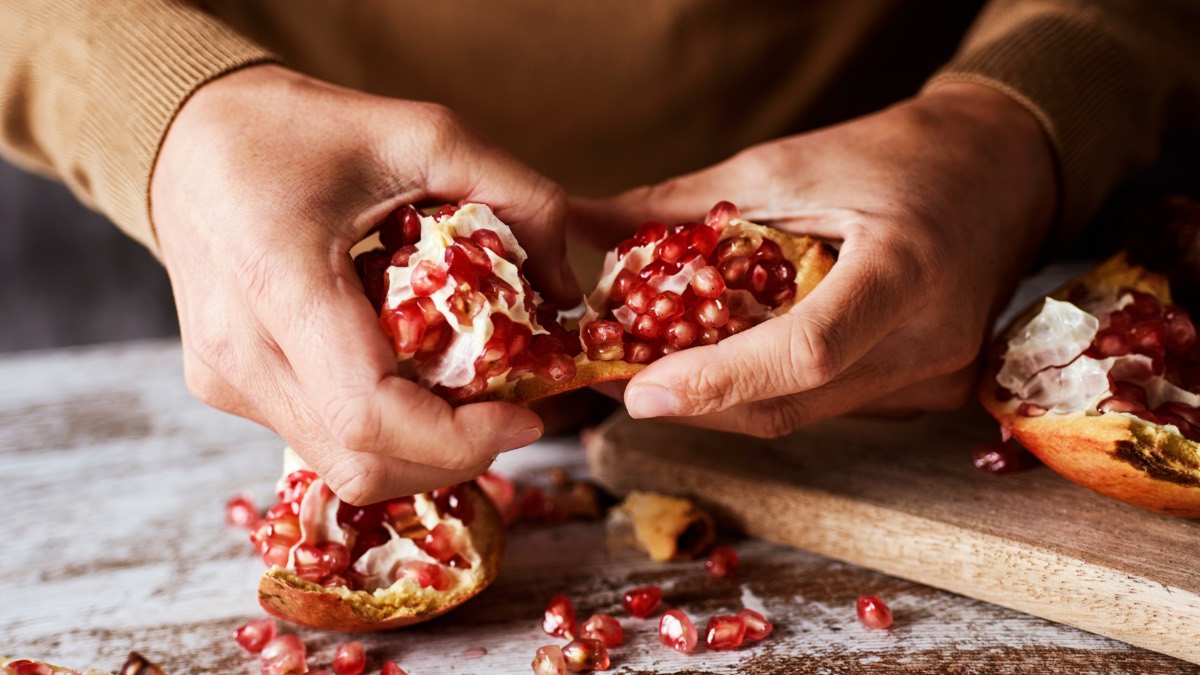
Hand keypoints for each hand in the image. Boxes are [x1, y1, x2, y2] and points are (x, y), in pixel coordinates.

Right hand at [152, 65, 575, 501]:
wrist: (189, 142)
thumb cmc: (296, 130)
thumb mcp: (421, 133)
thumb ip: (516, 196)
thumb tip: (568, 290)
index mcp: (278, 282)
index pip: (371, 414)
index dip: (460, 438)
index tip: (525, 415)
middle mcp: (240, 351)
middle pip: (362, 462)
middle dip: (454, 457)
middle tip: (510, 412)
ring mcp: (226, 381)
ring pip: (343, 467)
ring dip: (423, 452)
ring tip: (469, 402)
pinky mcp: (227, 389)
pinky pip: (320, 441)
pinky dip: (384, 433)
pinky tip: (414, 385)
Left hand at [571, 83, 1056, 435]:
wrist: (1000, 172)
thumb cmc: (898, 156)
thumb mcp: (788, 163)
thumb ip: (687, 206)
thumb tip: (588, 224)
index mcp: (906, 270)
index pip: (806, 353)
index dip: (716, 381)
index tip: (640, 391)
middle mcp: (930, 342)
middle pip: (791, 403)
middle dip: (696, 401)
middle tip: (621, 381)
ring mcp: (935, 379)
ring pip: (803, 414)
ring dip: (724, 398)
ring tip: (659, 366)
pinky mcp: (927, 393)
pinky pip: (828, 406)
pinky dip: (768, 389)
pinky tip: (727, 362)